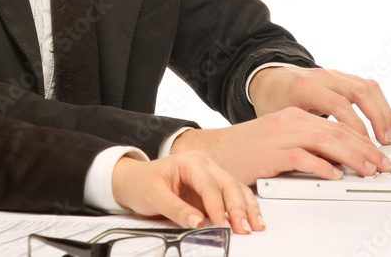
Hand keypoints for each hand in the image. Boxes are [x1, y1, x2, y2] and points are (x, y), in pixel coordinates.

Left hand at [111, 151, 263, 234]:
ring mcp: (212, 177)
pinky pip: (235, 196)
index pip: (209, 184)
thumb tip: (197, 222)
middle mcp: (205, 166)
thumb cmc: (143, 182)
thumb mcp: (154, 196)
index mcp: (190, 162)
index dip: (217, 206)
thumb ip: (176, 209)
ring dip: (247, 208)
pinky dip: (245, 208)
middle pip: (228, 185)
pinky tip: (254, 219)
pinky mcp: (214, 190)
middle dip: (238, 208)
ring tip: (255, 226)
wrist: (135, 181)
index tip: (223, 224)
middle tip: (243, 229)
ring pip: (237, 190)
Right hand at [171, 106, 390, 183]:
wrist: (213, 151)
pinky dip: (322, 166)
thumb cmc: (246, 150)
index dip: (363, 140)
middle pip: (337, 131)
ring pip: (326, 141)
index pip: (338, 125)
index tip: (380, 155)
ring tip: (369, 170)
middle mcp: (290, 120)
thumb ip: (308, 145)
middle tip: (383, 165)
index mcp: (295, 115)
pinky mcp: (270, 152)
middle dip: (365, 149)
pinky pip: (302, 157)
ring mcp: (280, 134)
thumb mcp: (281, 141)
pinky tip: (335, 175)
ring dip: (352, 157)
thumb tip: (340, 161)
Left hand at [249, 66, 390, 144]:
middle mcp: (323, 77)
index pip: (337, 104)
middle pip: (359, 91)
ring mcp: (335, 75)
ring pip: (368, 87)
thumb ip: (303, 137)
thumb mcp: (280, 120)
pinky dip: (383, 105)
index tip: (365, 147)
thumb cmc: (273, 101)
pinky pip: (369, 88)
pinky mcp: (343, 78)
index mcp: (305, 87)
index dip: (355, 126)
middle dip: (377, 119)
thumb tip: (327, 165)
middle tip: (385, 144)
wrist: (269, 79)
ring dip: (384, 112)